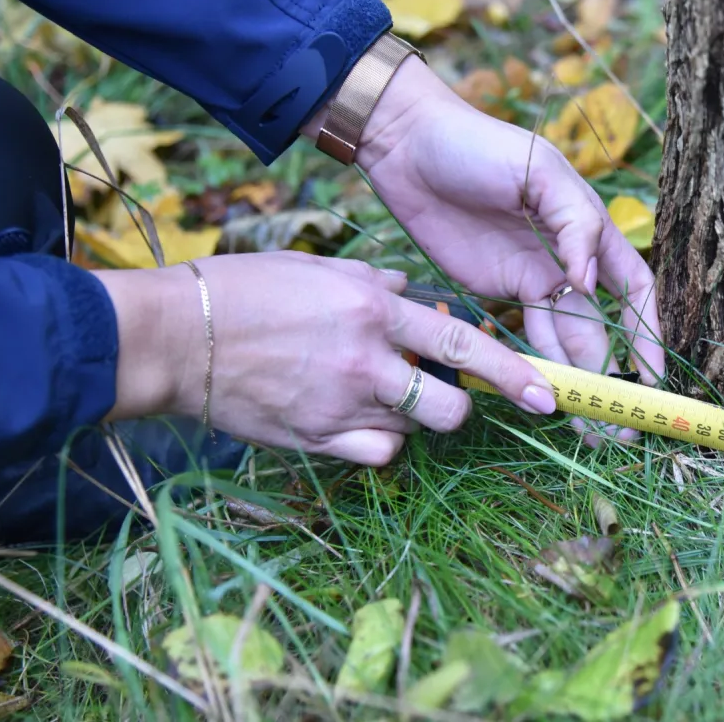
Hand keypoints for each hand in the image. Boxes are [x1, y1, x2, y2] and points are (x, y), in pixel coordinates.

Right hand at [96, 252, 556, 464]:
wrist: (177, 336)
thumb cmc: (246, 291)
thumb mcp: (318, 268)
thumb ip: (374, 283)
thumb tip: (410, 290)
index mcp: (372, 309)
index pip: (462, 343)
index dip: (511, 371)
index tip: (546, 392)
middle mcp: (366, 360)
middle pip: (449, 405)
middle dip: (461, 405)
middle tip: (444, 392)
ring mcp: (340, 404)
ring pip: (413, 429)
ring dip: (412, 417)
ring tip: (379, 394)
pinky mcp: (315, 439)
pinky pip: (378, 455)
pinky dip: (380, 444)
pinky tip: (358, 422)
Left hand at [327, 59, 664, 442]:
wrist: (406, 145)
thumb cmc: (476, 145)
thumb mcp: (536, 170)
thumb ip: (573, 222)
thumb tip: (591, 282)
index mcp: (588, 224)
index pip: (633, 286)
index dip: (647, 331)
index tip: (653, 375)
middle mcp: (568, 257)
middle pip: (603, 326)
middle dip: (615, 373)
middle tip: (620, 423)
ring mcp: (532, 275)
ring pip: (568, 339)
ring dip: (581, 381)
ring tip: (590, 428)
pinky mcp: (497, 288)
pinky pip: (529, 334)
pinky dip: (542, 365)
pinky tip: (550, 396)